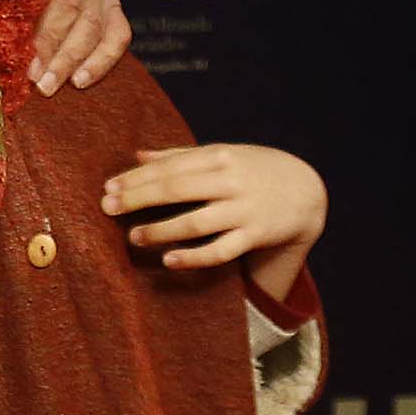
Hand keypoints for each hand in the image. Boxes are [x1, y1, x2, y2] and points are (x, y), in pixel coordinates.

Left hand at [28, 0, 131, 92]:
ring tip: (51, 86)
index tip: (22, 59)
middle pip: (76, 9)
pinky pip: (118, 34)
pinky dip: (101, 60)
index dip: (39, 29)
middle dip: (56, 50)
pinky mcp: (110, 5)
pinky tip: (80, 80)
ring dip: (75, 60)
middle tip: (36, 81)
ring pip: (97, 24)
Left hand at [105, 144, 325, 298]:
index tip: (107, 188)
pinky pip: (221, 250)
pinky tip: (169, 260)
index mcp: (220, 156)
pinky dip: (194, 257)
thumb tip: (136, 156)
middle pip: (177, 189)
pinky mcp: (257, 235)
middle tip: (108, 208)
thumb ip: (180, 156)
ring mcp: (245, 209)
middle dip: (139, 199)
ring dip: (161, 231)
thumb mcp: (222, 155)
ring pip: (196, 223)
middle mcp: (231, 181)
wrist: (307, 190)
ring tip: (134, 237)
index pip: (169, 167)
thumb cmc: (252, 170)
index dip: (136, 177)